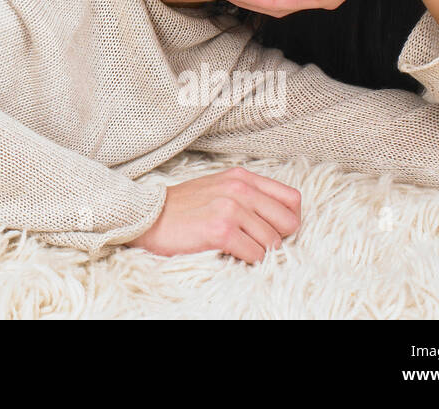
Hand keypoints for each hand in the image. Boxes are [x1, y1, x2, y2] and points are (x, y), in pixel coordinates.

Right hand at [125, 168, 300, 262]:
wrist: (147, 217)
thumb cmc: (182, 208)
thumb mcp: (219, 189)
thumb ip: (248, 196)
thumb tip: (279, 219)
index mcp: (242, 177)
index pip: (292, 199)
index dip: (287, 220)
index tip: (271, 229)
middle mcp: (240, 189)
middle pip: (289, 222)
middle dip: (277, 239)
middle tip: (255, 243)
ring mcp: (231, 208)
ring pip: (273, 242)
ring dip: (259, 252)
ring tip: (237, 248)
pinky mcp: (221, 230)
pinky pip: (256, 255)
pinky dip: (247, 261)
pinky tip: (230, 254)